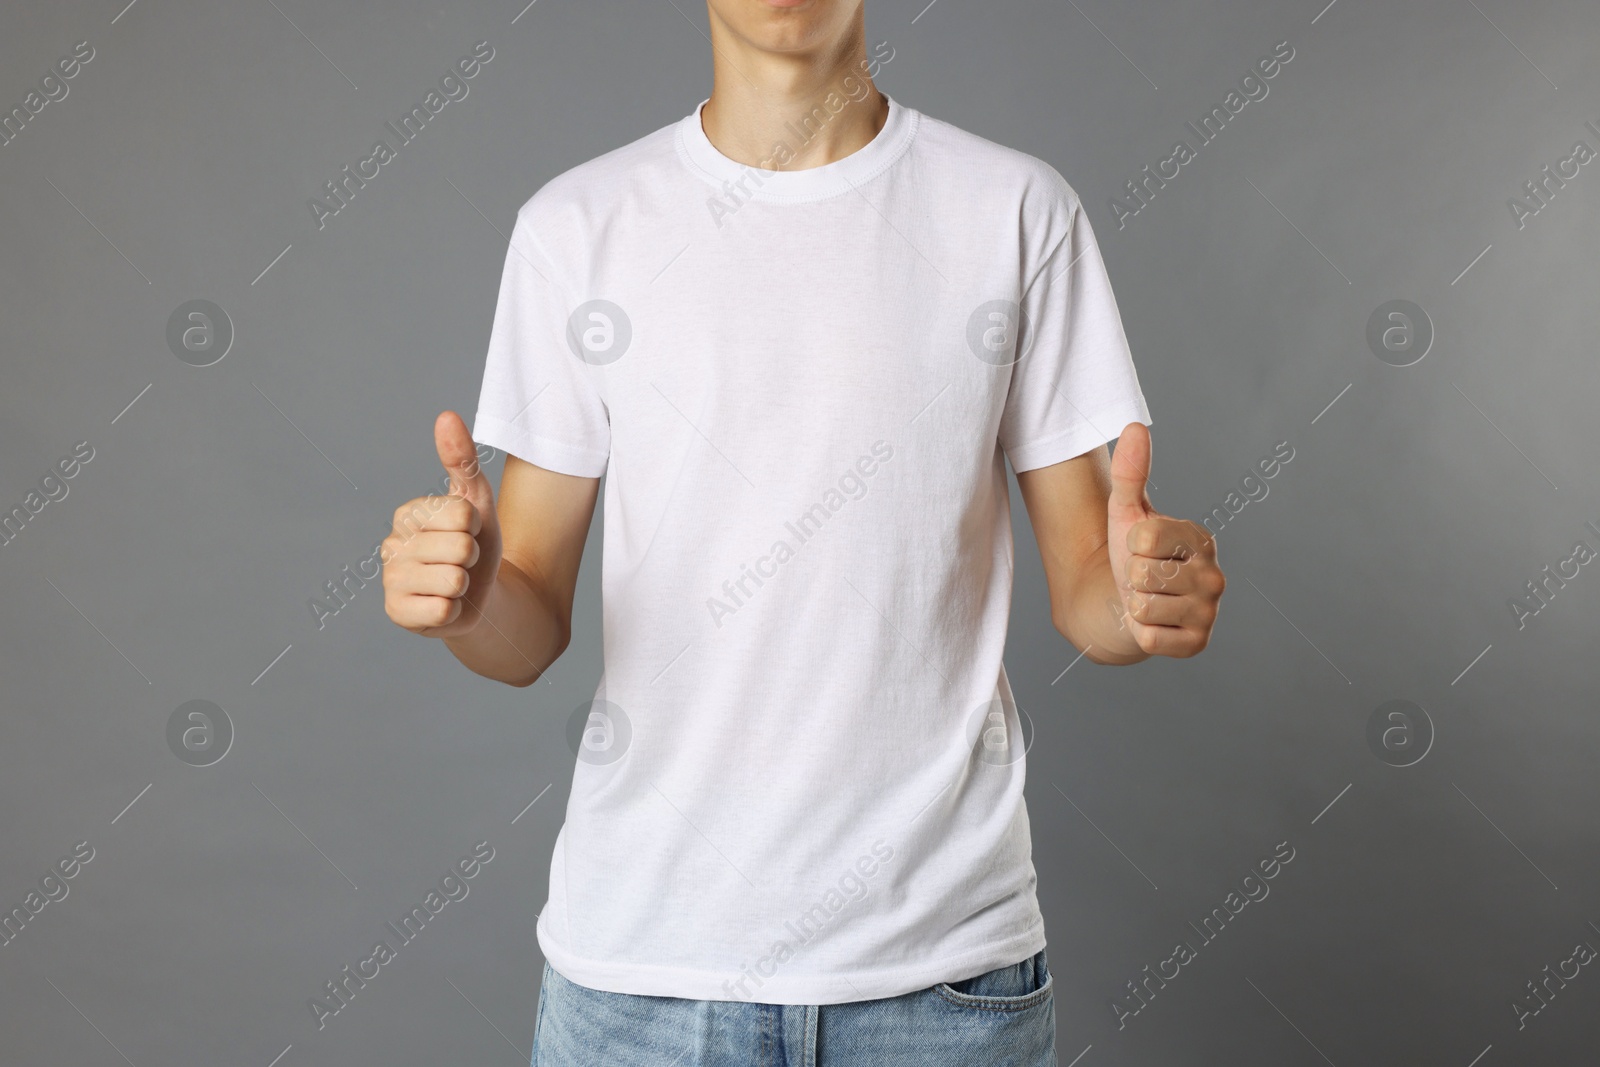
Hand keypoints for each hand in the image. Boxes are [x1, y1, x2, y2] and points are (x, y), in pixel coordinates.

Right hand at [381, 411, 503, 637]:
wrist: (481, 596)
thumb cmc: (475, 544)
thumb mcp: (476, 501)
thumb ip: (462, 459)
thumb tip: (446, 416)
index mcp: (407, 513)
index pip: (461, 514)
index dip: (476, 528)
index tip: (468, 533)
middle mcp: (391, 544)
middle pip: (460, 547)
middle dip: (472, 559)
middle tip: (461, 563)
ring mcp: (391, 580)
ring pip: (453, 579)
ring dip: (464, 585)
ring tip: (453, 584)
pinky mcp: (397, 613)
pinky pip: (443, 610)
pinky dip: (455, 611)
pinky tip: (445, 605)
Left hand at [1106, 422, 1224, 657]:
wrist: (1126, 603)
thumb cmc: (1132, 555)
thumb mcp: (1126, 513)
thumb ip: (1130, 472)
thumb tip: (1135, 426)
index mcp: (1201, 540)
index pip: (1145, 537)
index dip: (1131, 545)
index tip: (1143, 550)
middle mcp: (1215, 576)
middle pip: (1142, 574)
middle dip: (1132, 578)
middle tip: (1144, 580)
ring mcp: (1209, 612)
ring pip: (1143, 606)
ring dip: (1135, 605)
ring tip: (1148, 600)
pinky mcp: (1197, 644)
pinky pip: (1149, 638)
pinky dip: (1140, 633)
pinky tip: (1153, 623)